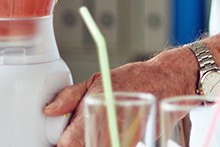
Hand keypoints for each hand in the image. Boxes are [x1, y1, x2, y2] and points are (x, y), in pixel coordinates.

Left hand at [44, 48, 196, 146]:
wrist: (169, 79)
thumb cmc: (136, 78)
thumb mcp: (97, 79)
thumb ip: (70, 96)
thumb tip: (50, 109)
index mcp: (94, 108)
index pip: (67, 143)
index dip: (63, 142)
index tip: (62, 137)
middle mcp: (108, 126)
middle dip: (78, 142)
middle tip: (82, 133)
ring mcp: (122, 137)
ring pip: (98, 145)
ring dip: (93, 140)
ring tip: (94, 131)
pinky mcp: (134, 142)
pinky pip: (114, 145)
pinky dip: (107, 141)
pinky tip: (107, 134)